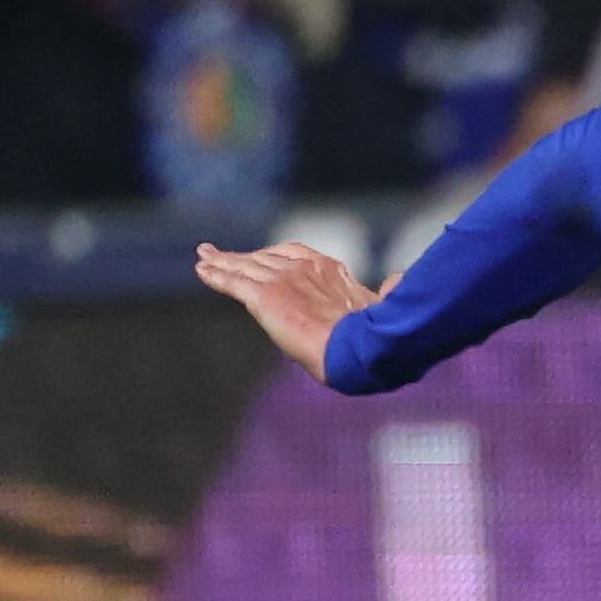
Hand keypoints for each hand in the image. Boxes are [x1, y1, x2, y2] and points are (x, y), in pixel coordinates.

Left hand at [195, 239, 374, 379]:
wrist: (360, 347)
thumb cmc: (378, 336)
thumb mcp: (385, 309)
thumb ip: (386, 294)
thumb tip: (399, 279)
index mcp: (330, 270)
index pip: (294, 254)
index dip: (274, 256)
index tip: (263, 258)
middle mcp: (303, 267)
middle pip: (264, 257)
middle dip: (242, 256)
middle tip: (219, 254)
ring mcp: (282, 279)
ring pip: (244, 266)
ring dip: (222, 262)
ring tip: (203, 258)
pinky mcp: (265, 296)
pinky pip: (233, 282)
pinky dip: (216, 275)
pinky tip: (202, 271)